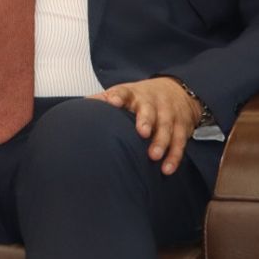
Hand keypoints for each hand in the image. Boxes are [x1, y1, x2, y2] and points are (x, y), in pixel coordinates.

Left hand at [90, 77, 204, 175]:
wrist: (177, 90)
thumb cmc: (141, 97)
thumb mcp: (123, 93)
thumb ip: (102, 100)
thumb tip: (76, 110)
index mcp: (133, 94)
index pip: (124, 92)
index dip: (118, 96)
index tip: (112, 101)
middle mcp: (152, 102)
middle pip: (149, 110)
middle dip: (146, 120)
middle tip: (142, 132)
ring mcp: (168, 114)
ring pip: (166, 127)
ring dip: (162, 142)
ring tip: (154, 156)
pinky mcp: (182, 126)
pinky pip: (179, 142)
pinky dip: (174, 156)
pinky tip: (167, 168)